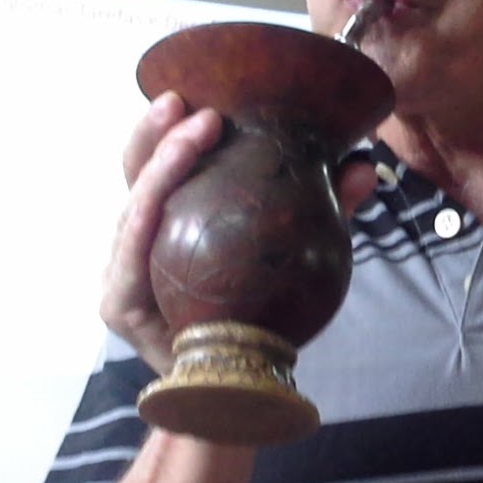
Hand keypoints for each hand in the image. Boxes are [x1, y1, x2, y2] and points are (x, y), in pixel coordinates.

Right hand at [102, 91, 380, 375]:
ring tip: (193, 134)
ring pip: (132, 208)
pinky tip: (155, 203)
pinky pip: (128, 261)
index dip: (168, 127)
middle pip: (137, 173)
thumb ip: (325, 212)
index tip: (192, 93)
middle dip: (157, 134)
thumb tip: (362, 168)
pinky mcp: (120, 306)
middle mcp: (141, 238)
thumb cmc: (259, 314)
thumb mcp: (294, 253)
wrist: (239, 388)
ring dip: (159, 168)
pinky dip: (140, 225)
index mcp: (174, 217)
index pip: (162, 160)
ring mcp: (124, 270)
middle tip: (187, 104)